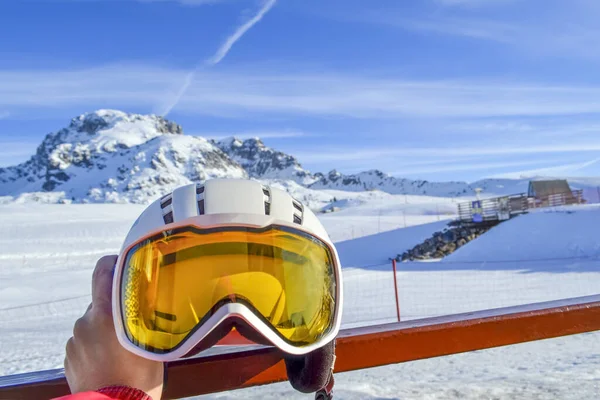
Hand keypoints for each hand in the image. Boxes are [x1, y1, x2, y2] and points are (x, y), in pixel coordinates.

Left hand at [65, 255, 163, 398]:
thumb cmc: (138, 378)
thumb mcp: (152, 340)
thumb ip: (146, 313)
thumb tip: (149, 294)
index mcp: (105, 313)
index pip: (103, 271)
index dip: (113, 263)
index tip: (124, 265)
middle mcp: (85, 323)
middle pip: (101, 302)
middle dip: (116, 309)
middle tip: (135, 323)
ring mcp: (74, 342)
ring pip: (93, 325)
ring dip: (106, 331)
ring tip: (124, 350)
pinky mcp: (69, 359)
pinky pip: (85, 344)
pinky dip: (96, 348)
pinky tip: (111, 362)